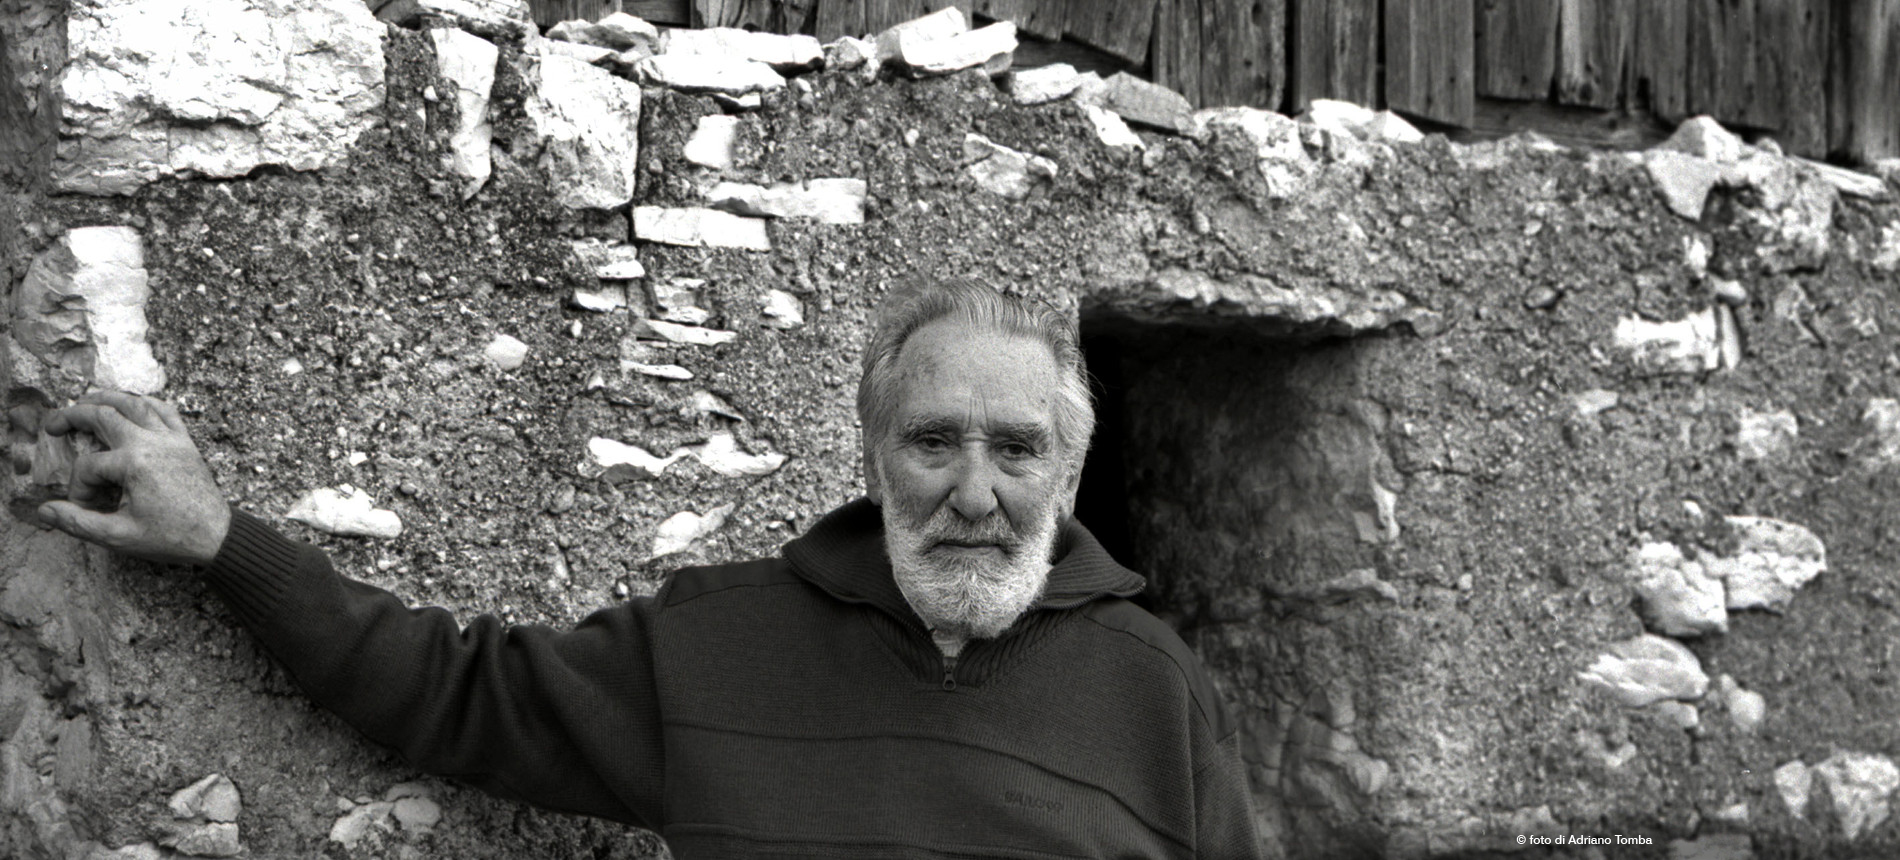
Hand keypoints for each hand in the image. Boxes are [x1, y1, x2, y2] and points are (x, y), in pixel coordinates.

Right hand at [36, 391, 230, 566]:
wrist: (216, 535)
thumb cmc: (170, 537)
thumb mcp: (119, 536)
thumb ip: (78, 522)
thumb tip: (43, 510)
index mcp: (134, 463)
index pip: (89, 465)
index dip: (79, 487)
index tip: (85, 507)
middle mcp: (152, 442)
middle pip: (104, 415)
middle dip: (73, 416)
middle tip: (52, 424)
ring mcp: (171, 438)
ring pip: (134, 404)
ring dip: (106, 399)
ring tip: (83, 401)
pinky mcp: (185, 441)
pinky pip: (165, 410)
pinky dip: (144, 403)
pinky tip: (131, 405)